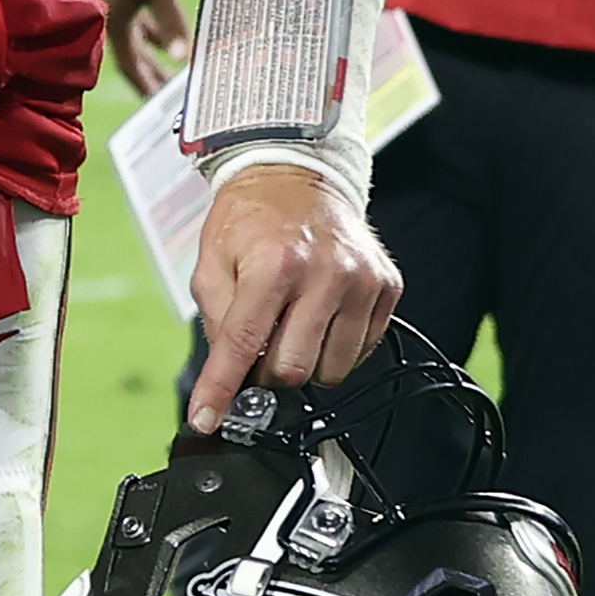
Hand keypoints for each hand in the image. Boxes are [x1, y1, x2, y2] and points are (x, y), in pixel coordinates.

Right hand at [80, 0, 188, 93]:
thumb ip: (171, 23)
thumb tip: (182, 59)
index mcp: (114, 19)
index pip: (129, 64)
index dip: (144, 83)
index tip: (157, 102)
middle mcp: (108, 9)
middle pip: (129, 50)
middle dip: (148, 70)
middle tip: (163, 91)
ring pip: (132, 29)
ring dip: (149, 46)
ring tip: (167, 60)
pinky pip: (133, 9)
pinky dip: (147, 22)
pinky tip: (160, 18)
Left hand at [183, 161, 401, 432]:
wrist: (297, 176)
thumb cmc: (251, 219)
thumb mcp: (212, 261)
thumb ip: (216, 322)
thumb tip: (225, 379)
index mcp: (275, 263)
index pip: (244, 345)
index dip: (222, 389)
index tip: (208, 419)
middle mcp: (325, 273)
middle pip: (293, 369)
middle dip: (268, 371)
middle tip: (261, 344)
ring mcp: (362, 281)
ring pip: (332, 369)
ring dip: (306, 361)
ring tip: (292, 325)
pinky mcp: (386, 287)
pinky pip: (361, 350)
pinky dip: (335, 347)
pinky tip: (320, 316)